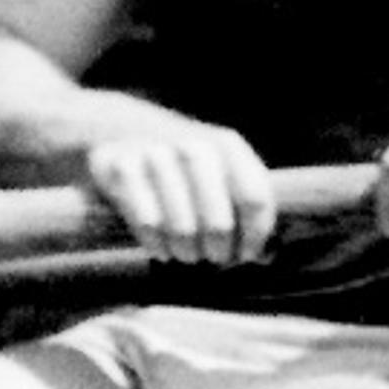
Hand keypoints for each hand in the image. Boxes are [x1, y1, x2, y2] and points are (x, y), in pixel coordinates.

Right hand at [82, 119, 279, 265]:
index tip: (247, 255)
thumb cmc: (183, 167)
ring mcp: (155, 155)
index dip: (255, 236)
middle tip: (214, 260)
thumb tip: (268, 256)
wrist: (120, 129)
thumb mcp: (220, 172)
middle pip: (219, 224)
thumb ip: (247, 207)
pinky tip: (161, 249)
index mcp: (228, 146)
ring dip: (187, 253)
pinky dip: (157, 245)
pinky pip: (148, 224)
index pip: (255, 201)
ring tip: (187, 255)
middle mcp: (194, 147)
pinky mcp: (121, 168)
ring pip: (183, 229)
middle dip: (219, 252)